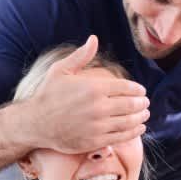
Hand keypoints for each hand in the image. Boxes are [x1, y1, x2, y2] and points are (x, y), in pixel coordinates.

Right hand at [25, 35, 149, 152]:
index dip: (137, 90)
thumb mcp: (60, 71)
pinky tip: (139, 128)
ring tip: (145, 114)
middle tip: (145, 103)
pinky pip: (121, 136)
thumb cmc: (47, 95)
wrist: (35, 123)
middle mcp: (98, 107)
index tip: (141, 91)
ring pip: (129, 121)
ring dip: (141, 117)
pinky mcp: (96, 140)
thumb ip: (81, 56)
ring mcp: (98, 125)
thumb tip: (94, 38)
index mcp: (93, 88)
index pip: (126, 88)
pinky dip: (134, 131)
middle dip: (142, 103)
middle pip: (131, 105)